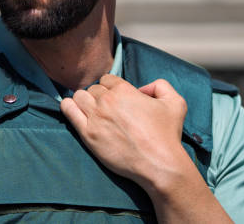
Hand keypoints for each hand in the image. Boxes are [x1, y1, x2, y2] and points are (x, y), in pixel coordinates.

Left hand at [60, 74, 232, 222]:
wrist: (160, 165)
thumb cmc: (167, 136)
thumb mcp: (175, 103)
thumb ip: (161, 86)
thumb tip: (144, 88)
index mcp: (124, 90)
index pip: (106, 79)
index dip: (111, 88)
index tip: (116, 99)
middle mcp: (107, 101)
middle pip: (93, 89)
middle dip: (99, 96)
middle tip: (107, 110)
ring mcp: (95, 117)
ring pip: (79, 96)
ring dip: (84, 101)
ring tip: (92, 112)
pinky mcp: (87, 134)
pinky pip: (68, 110)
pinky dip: (69, 107)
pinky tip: (73, 110)